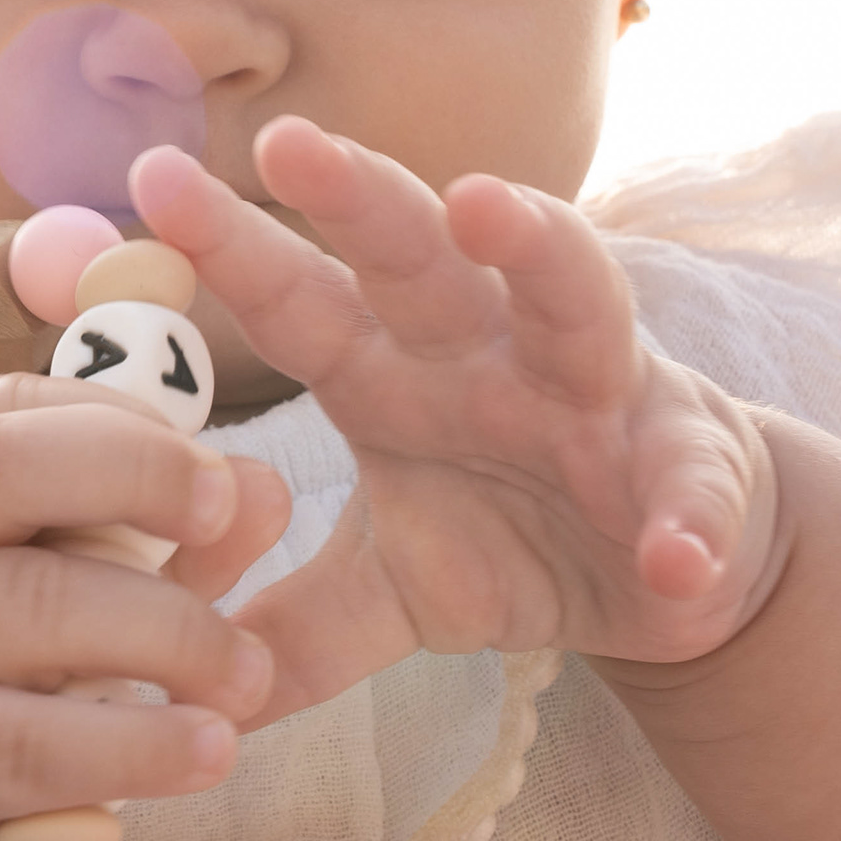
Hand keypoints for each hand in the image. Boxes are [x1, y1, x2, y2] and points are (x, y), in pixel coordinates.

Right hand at [0, 376, 289, 840]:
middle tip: (234, 520)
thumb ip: (153, 542)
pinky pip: (34, 745)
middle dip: (140, 479)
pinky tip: (204, 752)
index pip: (7, 410)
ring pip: (34, 609)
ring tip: (247, 678)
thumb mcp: (57, 599)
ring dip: (171, 636)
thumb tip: (263, 489)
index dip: (123, 423)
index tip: (218, 470)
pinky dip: (139, 746)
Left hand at [134, 118, 784, 717]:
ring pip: (569, 297)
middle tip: (285, 142)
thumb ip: (298, 631)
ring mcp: (597, 393)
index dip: (229, 245)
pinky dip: (688, 517)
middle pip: (417, 256)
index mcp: (394, 375)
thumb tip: (190, 698)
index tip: (149, 181)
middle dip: (355, 194)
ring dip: (534, 246)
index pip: (299, 300)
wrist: (672, 565)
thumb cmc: (513, 538)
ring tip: (486, 207)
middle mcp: (488, 354)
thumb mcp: (392, 593)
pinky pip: (689, 484)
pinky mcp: (691, 462)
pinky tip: (676, 555)